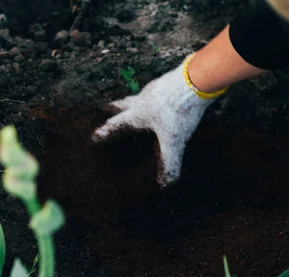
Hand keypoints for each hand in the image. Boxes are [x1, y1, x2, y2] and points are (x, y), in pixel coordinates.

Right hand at [92, 55, 221, 186]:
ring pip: (139, 96)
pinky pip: (157, 91)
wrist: (196, 79)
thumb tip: (165, 184)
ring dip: (133, 101)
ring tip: (135, 106)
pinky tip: (163, 101)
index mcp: (137, 114)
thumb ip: (169, 162)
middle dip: (112, 108)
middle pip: (122, 104)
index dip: (103, 134)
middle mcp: (143, 99)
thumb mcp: (173, 140)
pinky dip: (154, 98)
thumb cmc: (179, 111)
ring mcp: (156, 88)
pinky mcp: (170, 83)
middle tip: (104, 109)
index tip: (92, 139)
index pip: (115, 126)